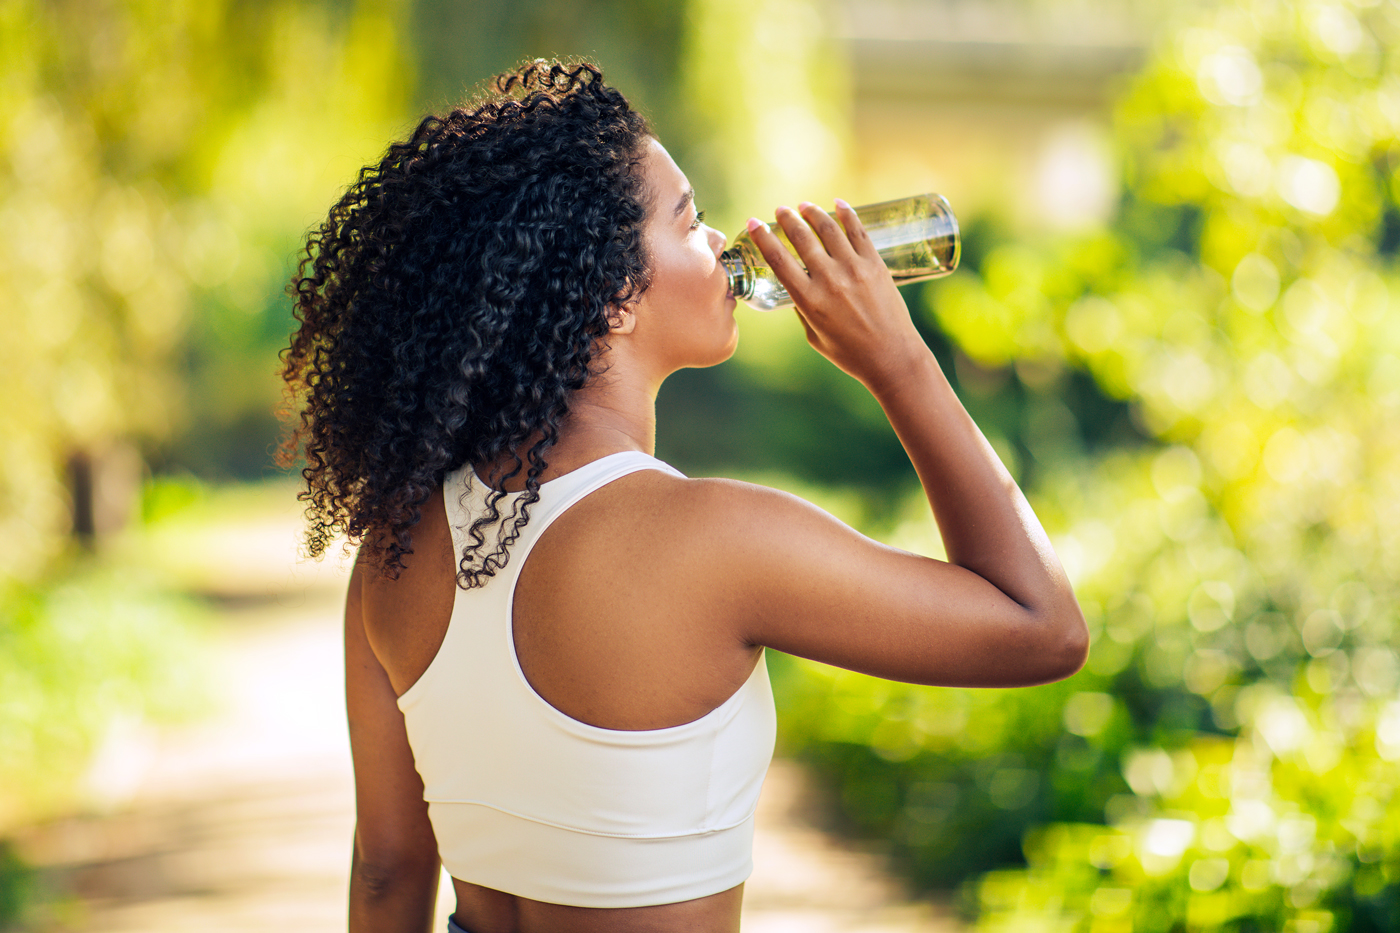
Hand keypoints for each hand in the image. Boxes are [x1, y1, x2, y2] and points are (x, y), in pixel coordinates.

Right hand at [746, 200, 927, 391]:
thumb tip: (797, 287)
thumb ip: (803, 310)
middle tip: (781, 210)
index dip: (763, 237)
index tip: (754, 222)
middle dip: (787, 219)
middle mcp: (829, 280)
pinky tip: (838, 204)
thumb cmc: (850, 354)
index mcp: (809, 301)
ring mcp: (854, 269)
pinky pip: (859, 232)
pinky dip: (847, 214)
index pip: (778, 260)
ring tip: (805, 206)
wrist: (892, 357)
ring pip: (829, 229)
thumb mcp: (814, 336)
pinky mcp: (875, 265)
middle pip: (802, 238)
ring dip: (814, 213)